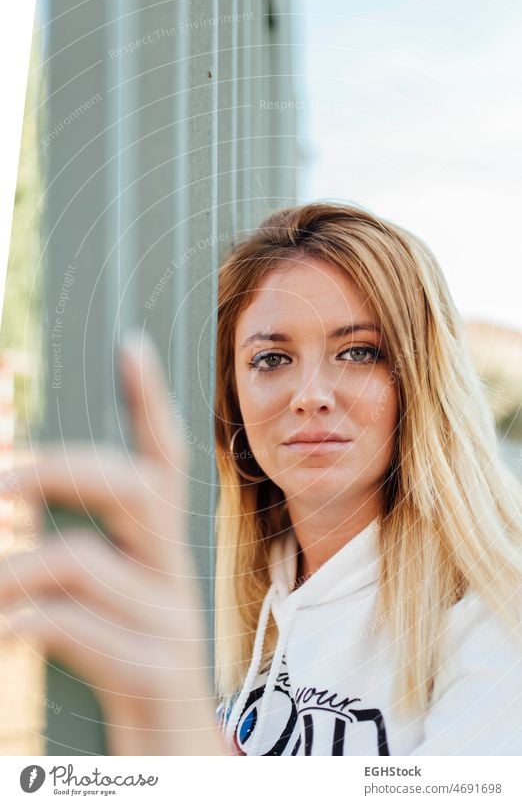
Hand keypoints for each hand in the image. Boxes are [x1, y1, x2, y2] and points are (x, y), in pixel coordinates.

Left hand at [0, 331, 227, 754]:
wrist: (173, 760)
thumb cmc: (128, 667)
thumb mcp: (109, 603)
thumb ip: (77, 555)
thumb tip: (21, 489)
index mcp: (159, 550)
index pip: (164, 459)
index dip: (149, 402)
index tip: (131, 346)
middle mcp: (171, 574)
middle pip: (133, 488)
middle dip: (59, 470)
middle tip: (0, 481)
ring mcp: (167, 623)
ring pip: (83, 561)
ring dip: (13, 571)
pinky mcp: (150, 672)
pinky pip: (71, 626)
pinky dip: (23, 622)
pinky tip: (9, 634)